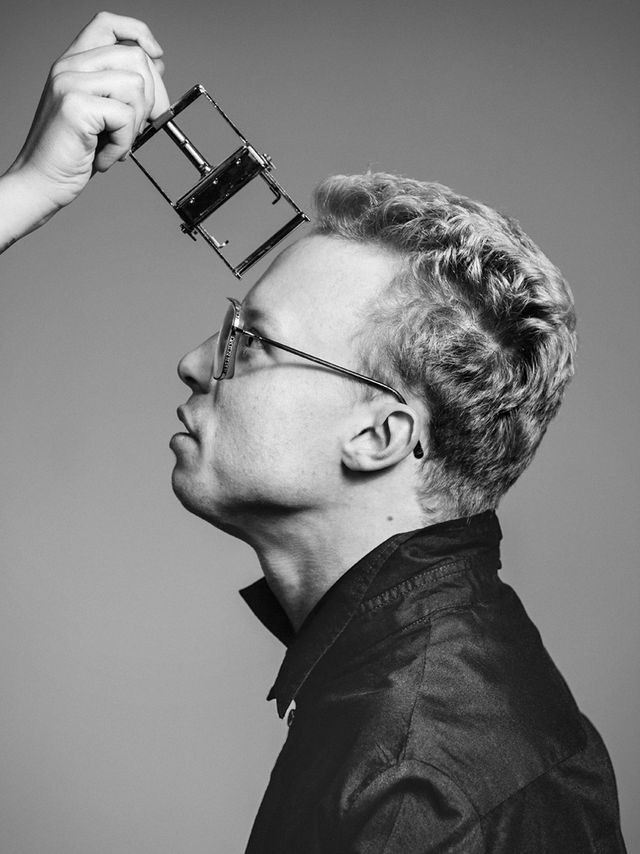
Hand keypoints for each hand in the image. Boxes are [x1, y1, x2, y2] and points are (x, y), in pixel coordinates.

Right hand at [1, 12, 169, 247]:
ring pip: (136, 87)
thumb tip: (157, 65)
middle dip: (152, 97)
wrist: (41, 181)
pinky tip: (105, 155)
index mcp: (75, 63)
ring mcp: (70, 83)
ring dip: (135, 125)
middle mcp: (70, 66)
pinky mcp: (75, 106)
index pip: (109, 24)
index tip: (158, 58)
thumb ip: (121, 88)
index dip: (140, 35)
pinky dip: (124, 143)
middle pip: (136, 57)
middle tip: (138, 128)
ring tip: (114, 143)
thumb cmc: (72, 154)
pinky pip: (126, 116)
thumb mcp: (101, 114)